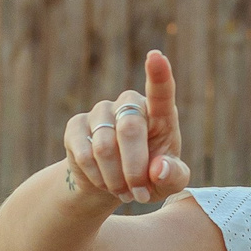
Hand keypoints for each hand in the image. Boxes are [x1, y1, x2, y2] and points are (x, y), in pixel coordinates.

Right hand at [64, 51, 194, 205]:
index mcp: (159, 113)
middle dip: (134, 169)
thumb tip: (158, 168)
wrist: (111, 186)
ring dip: (115, 179)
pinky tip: (103, 183)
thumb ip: (173, 176)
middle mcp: (129, 104)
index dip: (158, 74)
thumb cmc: (148, 178)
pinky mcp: (76, 125)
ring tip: (124, 192)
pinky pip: (84, 154)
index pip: (161, 91)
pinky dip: (97, 177)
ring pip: (105, 147)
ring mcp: (101, 111)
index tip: (156, 56)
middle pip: (130, 129)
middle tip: (139, 195)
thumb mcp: (168, 183)